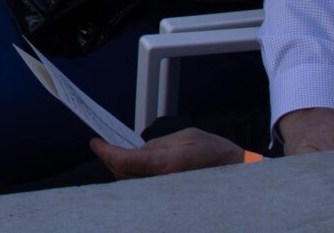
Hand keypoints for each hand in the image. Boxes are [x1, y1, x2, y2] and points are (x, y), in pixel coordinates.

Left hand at [90, 127, 248, 177]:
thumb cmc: (215, 152)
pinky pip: (145, 188)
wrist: (238, 173)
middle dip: (109, 160)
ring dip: (120, 170)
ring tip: (113, 154)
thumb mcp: (183, 137)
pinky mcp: (171, 196)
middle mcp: (163, 183)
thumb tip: (136, 150)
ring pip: (132, 184)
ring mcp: (167, 192)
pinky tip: (131, 166)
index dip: (105, 151)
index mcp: (164, 164)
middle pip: (123, 174)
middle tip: (102, 146)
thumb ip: (156, 145)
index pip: (123, 160)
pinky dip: (134, 177)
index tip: (95, 142)